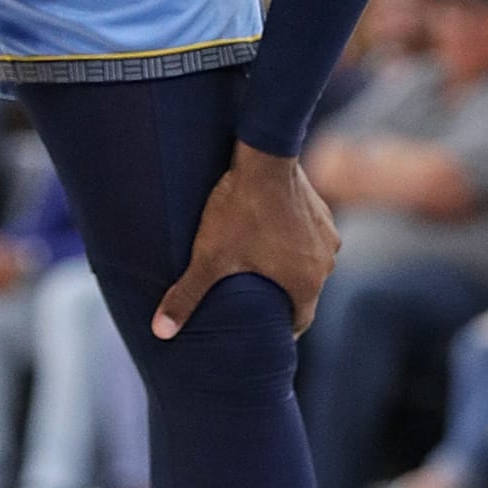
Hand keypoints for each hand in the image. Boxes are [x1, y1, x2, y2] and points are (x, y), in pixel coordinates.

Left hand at [152, 142, 340, 338]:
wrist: (264, 156)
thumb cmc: (240, 210)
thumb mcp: (210, 256)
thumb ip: (187, 295)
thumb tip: (159, 332)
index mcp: (306, 283)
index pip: (299, 322)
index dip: (281, 330)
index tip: (264, 331)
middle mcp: (325, 264)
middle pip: (304, 293)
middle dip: (282, 299)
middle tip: (256, 300)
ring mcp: (327, 236)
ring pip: (309, 265)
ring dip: (290, 269)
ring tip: (262, 267)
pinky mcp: (322, 213)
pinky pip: (311, 239)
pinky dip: (295, 244)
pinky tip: (272, 236)